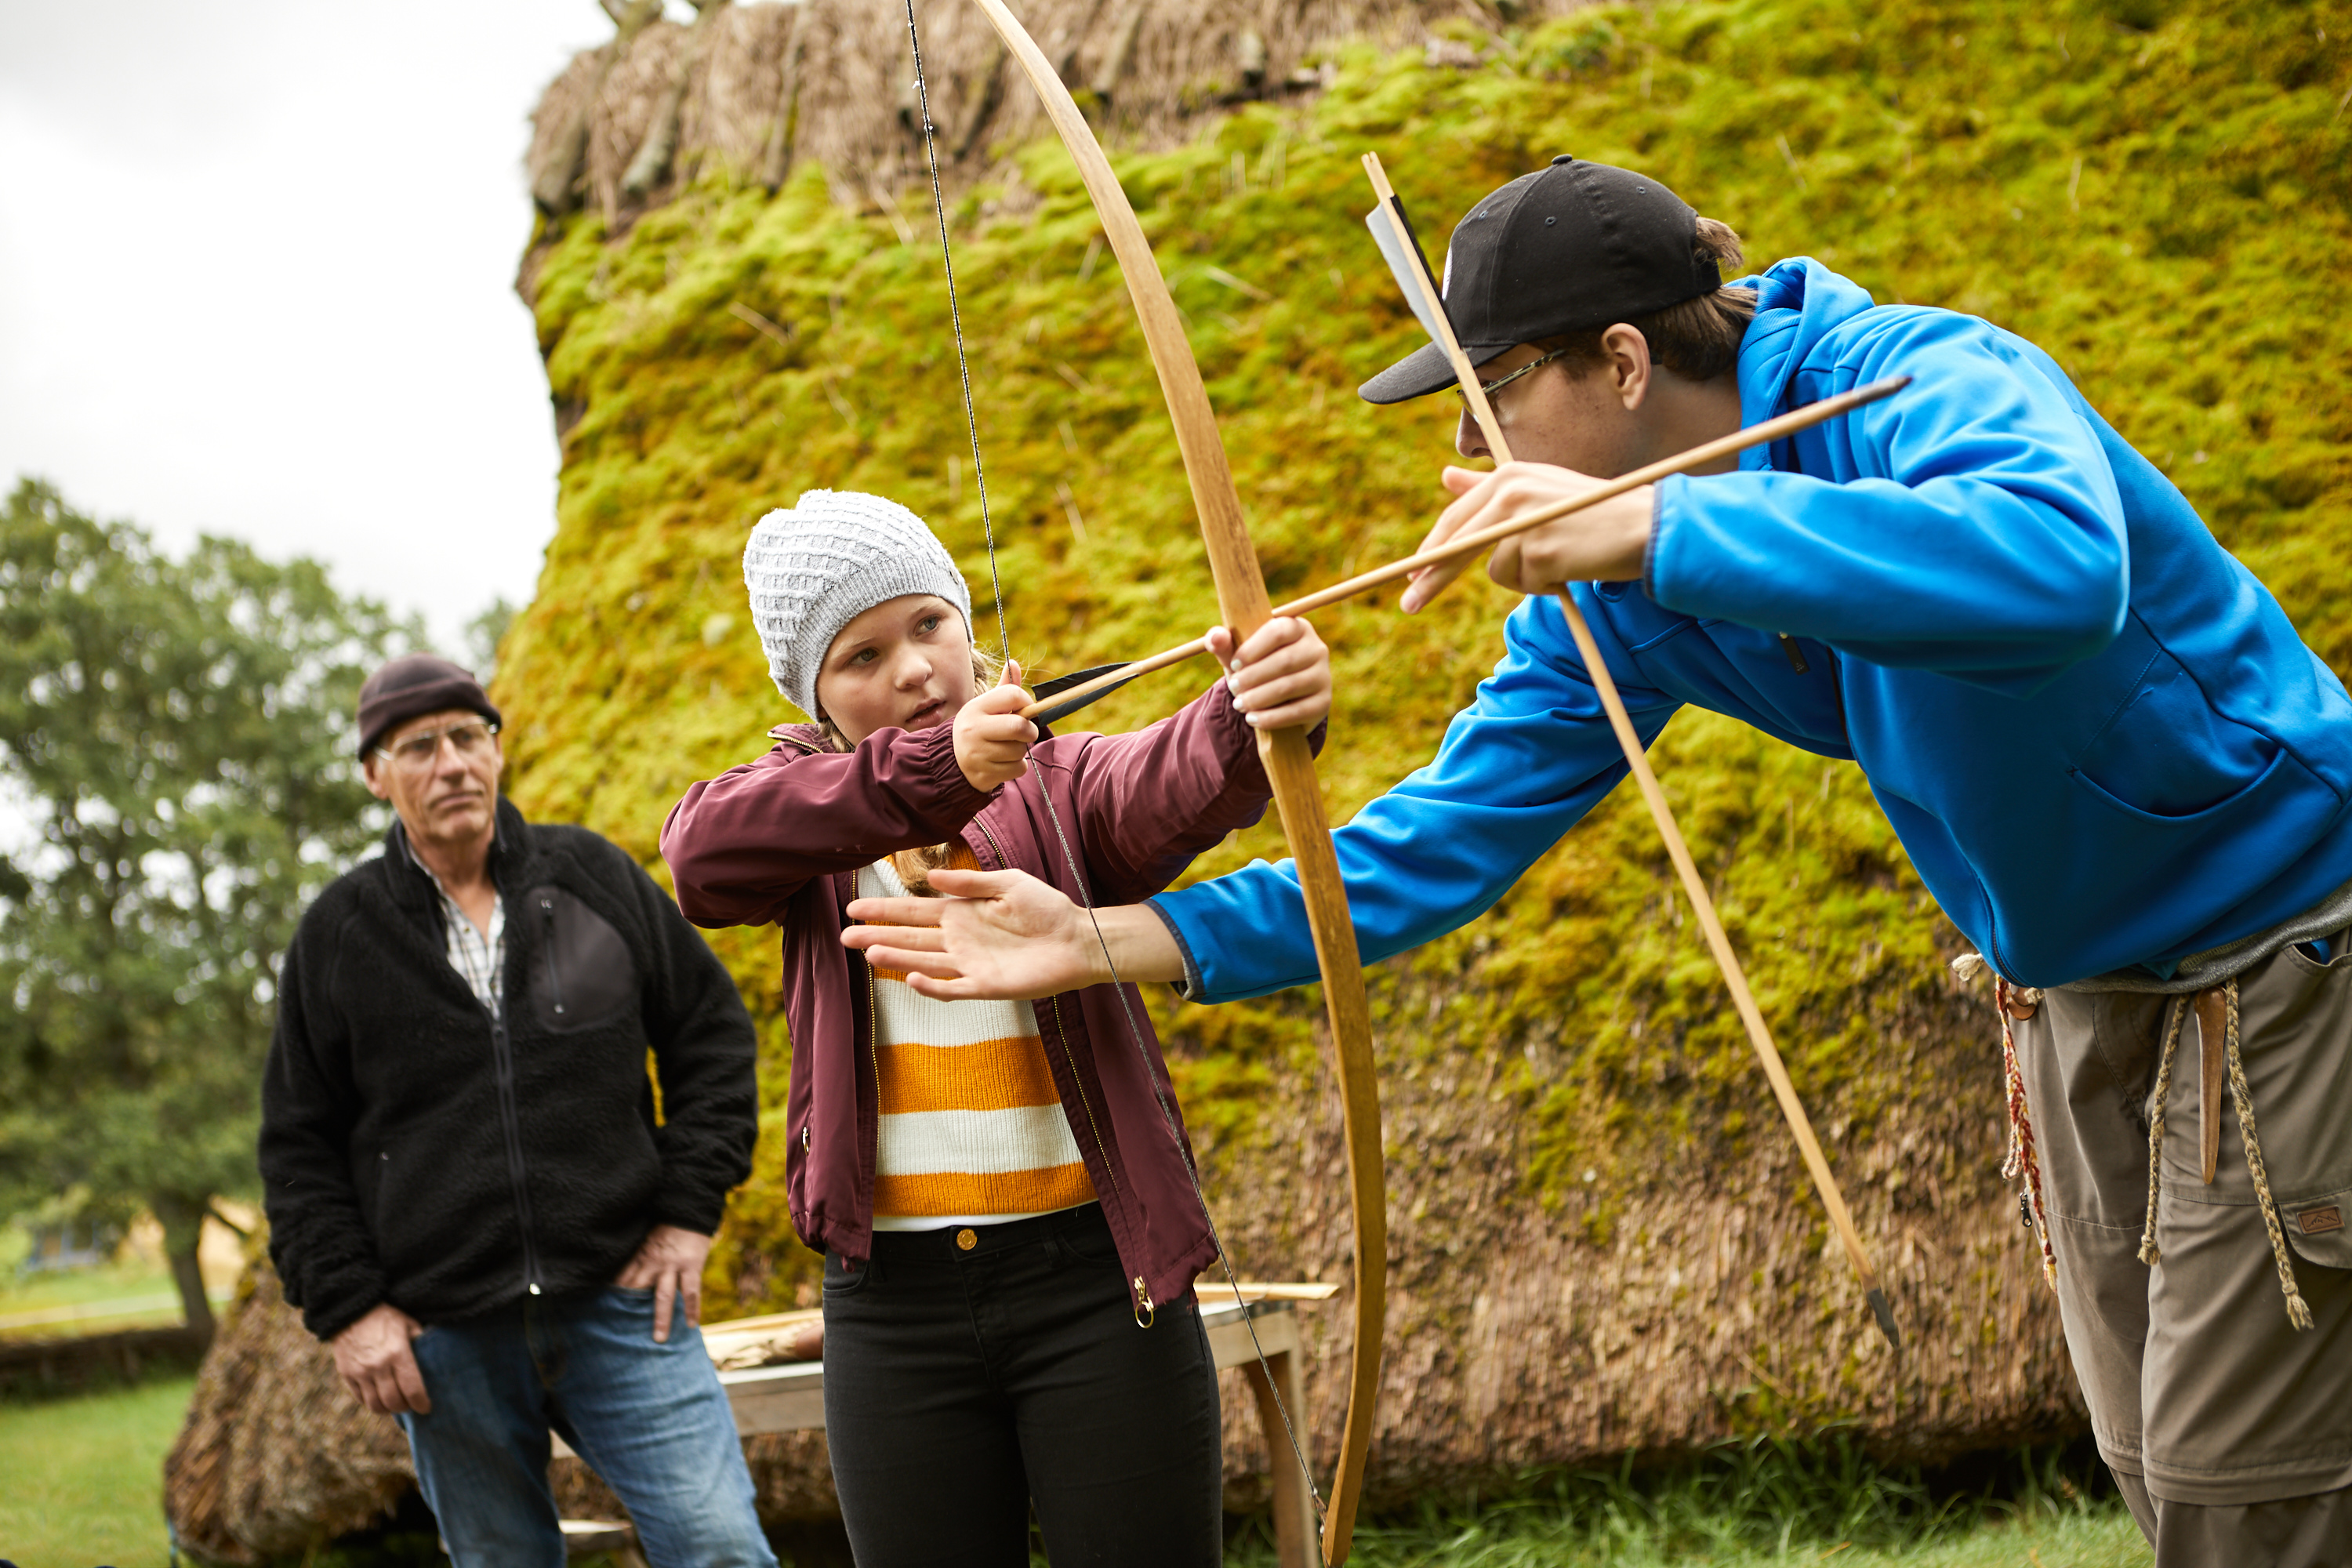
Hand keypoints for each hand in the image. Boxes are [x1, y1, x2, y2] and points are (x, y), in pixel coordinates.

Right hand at [331, 1302, 430, 1415]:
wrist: (350, 1311)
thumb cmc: (384, 1316)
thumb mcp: (408, 1323)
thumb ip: (420, 1341)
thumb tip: (434, 1356)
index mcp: (398, 1353)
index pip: (412, 1389)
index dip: (421, 1403)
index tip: (426, 1407)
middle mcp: (378, 1366)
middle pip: (393, 1401)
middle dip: (405, 1407)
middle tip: (411, 1404)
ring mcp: (360, 1372)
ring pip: (375, 1405)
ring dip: (388, 1409)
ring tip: (395, 1404)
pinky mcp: (346, 1374)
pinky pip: (360, 1398)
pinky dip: (372, 1402)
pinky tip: (380, 1397)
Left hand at [615, 1223, 711, 1342]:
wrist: (688, 1207)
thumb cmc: (666, 1223)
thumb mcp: (646, 1237)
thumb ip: (638, 1255)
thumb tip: (623, 1274)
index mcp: (640, 1255)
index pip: (622, 1279)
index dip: (613, 1297)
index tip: (605, 1315)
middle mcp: (653, 1262)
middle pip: (638, 1291)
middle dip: (630, 1312)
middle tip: (625, 1335)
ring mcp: (673, 1265)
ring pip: (663, 1296)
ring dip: (661, 1319)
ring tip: (659, 1340)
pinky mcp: (691, 1265)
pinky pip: (691, 1291)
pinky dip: (692, 1308)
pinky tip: (692, 1324)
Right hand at [842, 866, 1182, 997]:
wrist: (1078, 939)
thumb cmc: (1046, 908)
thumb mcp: (1008, 883)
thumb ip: (969, 882)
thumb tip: (931, 877)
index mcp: (962, 912)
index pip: (914, 910)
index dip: (884, 910)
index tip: (853, 907)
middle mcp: (959, 939)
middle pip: (909, 937)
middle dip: (877, 935)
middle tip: (845, 937)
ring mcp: (970, 964)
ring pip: (923, 961)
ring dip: (896, 956)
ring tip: (868, 951)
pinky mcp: (986, 985)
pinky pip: (953, 988)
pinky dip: (931, 985)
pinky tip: (909, 978)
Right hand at [954, 660, 1037, 791]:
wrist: (951, 761)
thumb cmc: (977, 728)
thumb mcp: (985, 707)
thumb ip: (1003, 689)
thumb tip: (1014, 664)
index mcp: (975, 708)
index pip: (1012, 695)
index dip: (1028, 702)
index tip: (1026, 709)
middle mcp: (973, 730)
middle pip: (1019, 726)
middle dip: (1030, 730)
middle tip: (1026, 732)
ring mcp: (977, 754)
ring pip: (1020, 750)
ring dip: (1021, 750)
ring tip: (1006, 748)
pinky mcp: (983, 775)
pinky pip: (1018, 768)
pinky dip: (1017, 766)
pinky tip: (1003, 763)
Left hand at [1204, 616, 1330, 729]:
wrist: (1278, 699)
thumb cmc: (1257, 668)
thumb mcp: (1240, 655)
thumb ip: (1224, 644)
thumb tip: (1215, 637)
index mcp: (1297, 627)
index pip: (1278, 630)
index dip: (1253, 648)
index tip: (1234, 664)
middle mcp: (1316, 648)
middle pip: (1284, 661)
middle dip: (1253, 676)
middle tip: (1233, 687)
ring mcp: (1323, 676)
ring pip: (1289, 686)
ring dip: (1259, 697)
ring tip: (1239, 704)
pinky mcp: (1323, 702)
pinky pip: (1297, 711)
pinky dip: (1271, 717)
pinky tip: (1252, 719)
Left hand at [1400, 462, 1652, 612]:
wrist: (1645, 526)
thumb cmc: (1592, 512)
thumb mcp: (1536, 492)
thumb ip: (1488, 489)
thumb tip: (1445, 475)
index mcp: (1506, 476)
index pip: (1456, 519)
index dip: (1433, 550)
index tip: (1412, 574)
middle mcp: (1508, 491)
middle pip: (1456, 546)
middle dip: (1431, 579)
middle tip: (1407, 605)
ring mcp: (1522, 520)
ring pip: (1499, 571)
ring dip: (1526, 577)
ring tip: (1562, 558)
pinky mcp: (1538, 548)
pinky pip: (1525, 583)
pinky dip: (1544, 584)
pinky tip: (1571, 565)